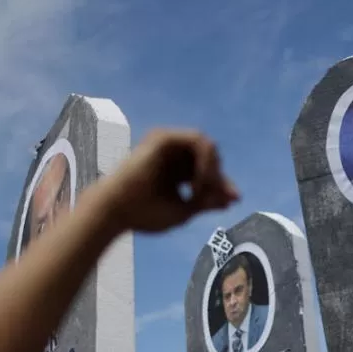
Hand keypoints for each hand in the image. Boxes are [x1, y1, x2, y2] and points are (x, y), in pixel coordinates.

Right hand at [104, 129, 238, 232]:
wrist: (117, 210)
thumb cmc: (144, 214)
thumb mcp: (185, 210)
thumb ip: (207, 202)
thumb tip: (232, 199)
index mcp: (176, 171)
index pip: (208, 172)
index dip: (223, 184)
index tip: (235, 199)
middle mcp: (173, 155)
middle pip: (210, 158)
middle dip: (220, 177)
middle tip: (220, 197)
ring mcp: (168, 145)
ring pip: (207, 147)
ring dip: (213, 169)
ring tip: (203, 190)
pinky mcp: (164, 137)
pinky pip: (197, 140)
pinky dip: (204, 160)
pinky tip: (200, 179)